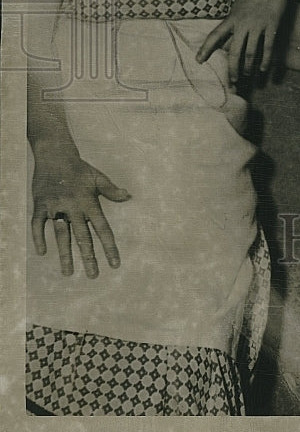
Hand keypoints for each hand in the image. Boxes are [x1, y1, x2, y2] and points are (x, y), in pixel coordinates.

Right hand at [31, 145, 130, 277]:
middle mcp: (74, 207)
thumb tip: (129, 196)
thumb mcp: (98, 178)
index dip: (109, 247)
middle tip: (93, 276)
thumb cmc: (79, 168)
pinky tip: (42, 252)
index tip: (115, 264)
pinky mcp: (41, 205)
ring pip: (61, 235)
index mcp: (90, 202)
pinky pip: (38, 225)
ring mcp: (56, 207)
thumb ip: (112, 191)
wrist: (55, 154)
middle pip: (83, 237)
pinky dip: (39, 238)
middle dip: (89, 257)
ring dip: (65, 255)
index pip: (102, 229)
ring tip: (68, 274)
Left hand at [196, 0, 296, 84]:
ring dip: (249, 67)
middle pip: (233, 51)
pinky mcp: (272, 25)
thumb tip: (228, 42)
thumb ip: (234, 23)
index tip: (198, 61)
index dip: (206, 49)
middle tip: (233, 81)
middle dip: (232, 69)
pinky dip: (265, 61)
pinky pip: (267, 48)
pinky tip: (263, 69)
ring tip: (248, 75)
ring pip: (250, 53)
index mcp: (232, 18)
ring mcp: (257, 24)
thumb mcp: (239, 6)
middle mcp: (242, 23)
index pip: (215, 36)